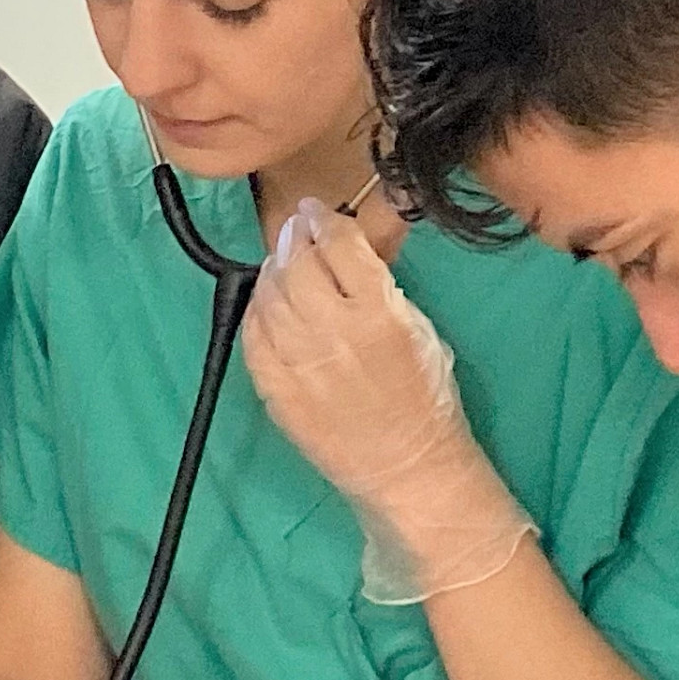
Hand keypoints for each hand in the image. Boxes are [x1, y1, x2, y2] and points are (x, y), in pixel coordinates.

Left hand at [243, 197, 534, 603]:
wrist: (409, 468)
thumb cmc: (426, 398)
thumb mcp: (420, 328)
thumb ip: (381, 285)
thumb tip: (350, 242)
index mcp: (379, 313)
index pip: (339, 243)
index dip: (322, 219)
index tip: (315, 211)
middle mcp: (333, 332)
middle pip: (296, 262)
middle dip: (293, 238)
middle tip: (295, 232)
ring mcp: (298, 362)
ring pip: (268, 294)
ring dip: (273, 270)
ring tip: (282, 265)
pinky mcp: (275, 389)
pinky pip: (252, 335)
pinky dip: (256, 311)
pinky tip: (267, 306)